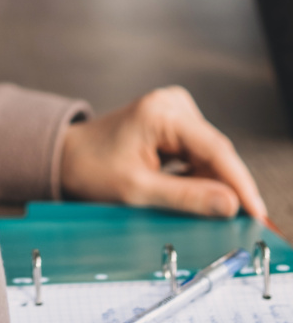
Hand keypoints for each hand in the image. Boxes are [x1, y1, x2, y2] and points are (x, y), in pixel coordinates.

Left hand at [60, 86, 267, 218]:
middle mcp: (169, 104)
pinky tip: (174, 186)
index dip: (239, 183)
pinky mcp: (171, 122)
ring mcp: (171, 110)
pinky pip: (197, 152)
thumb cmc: (91, 168)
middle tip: (223, 218)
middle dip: (222, 185)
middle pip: (214, 151)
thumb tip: (230, 204)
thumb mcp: (139, 190)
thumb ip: (186, 197)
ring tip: (175, 197)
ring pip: (208, 154)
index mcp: (160, 113)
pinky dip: (195, 174)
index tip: (254, 211)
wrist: (67, 156)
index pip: (215, 148)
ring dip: (205, 181)